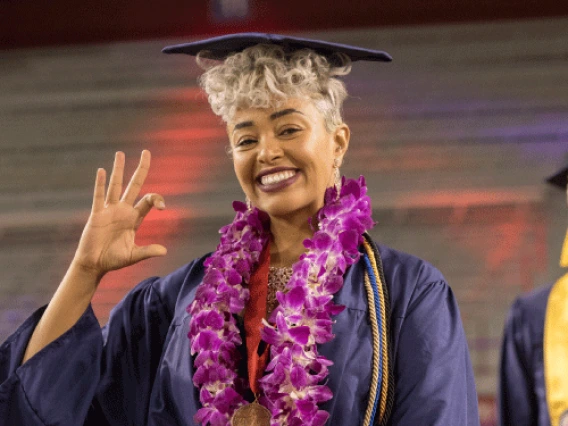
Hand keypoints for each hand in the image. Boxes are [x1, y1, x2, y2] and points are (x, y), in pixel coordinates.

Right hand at [72, 150, 166, 279]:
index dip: (157, 199)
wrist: (94, 264)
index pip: (148, 200)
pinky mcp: (97, 213)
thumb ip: (147, 251)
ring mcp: (110, 210)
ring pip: (115, 185)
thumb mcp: (133, 255)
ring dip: (118, 170)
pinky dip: (100, 183)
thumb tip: (164, 251)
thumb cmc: (114, 260)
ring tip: (120, 153)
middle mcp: (124, 210)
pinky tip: (102, 170)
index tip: (162, 205)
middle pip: (134, 185)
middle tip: (147, 152)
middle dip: (141, 169)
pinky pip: (99, 195)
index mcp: (135, 218)